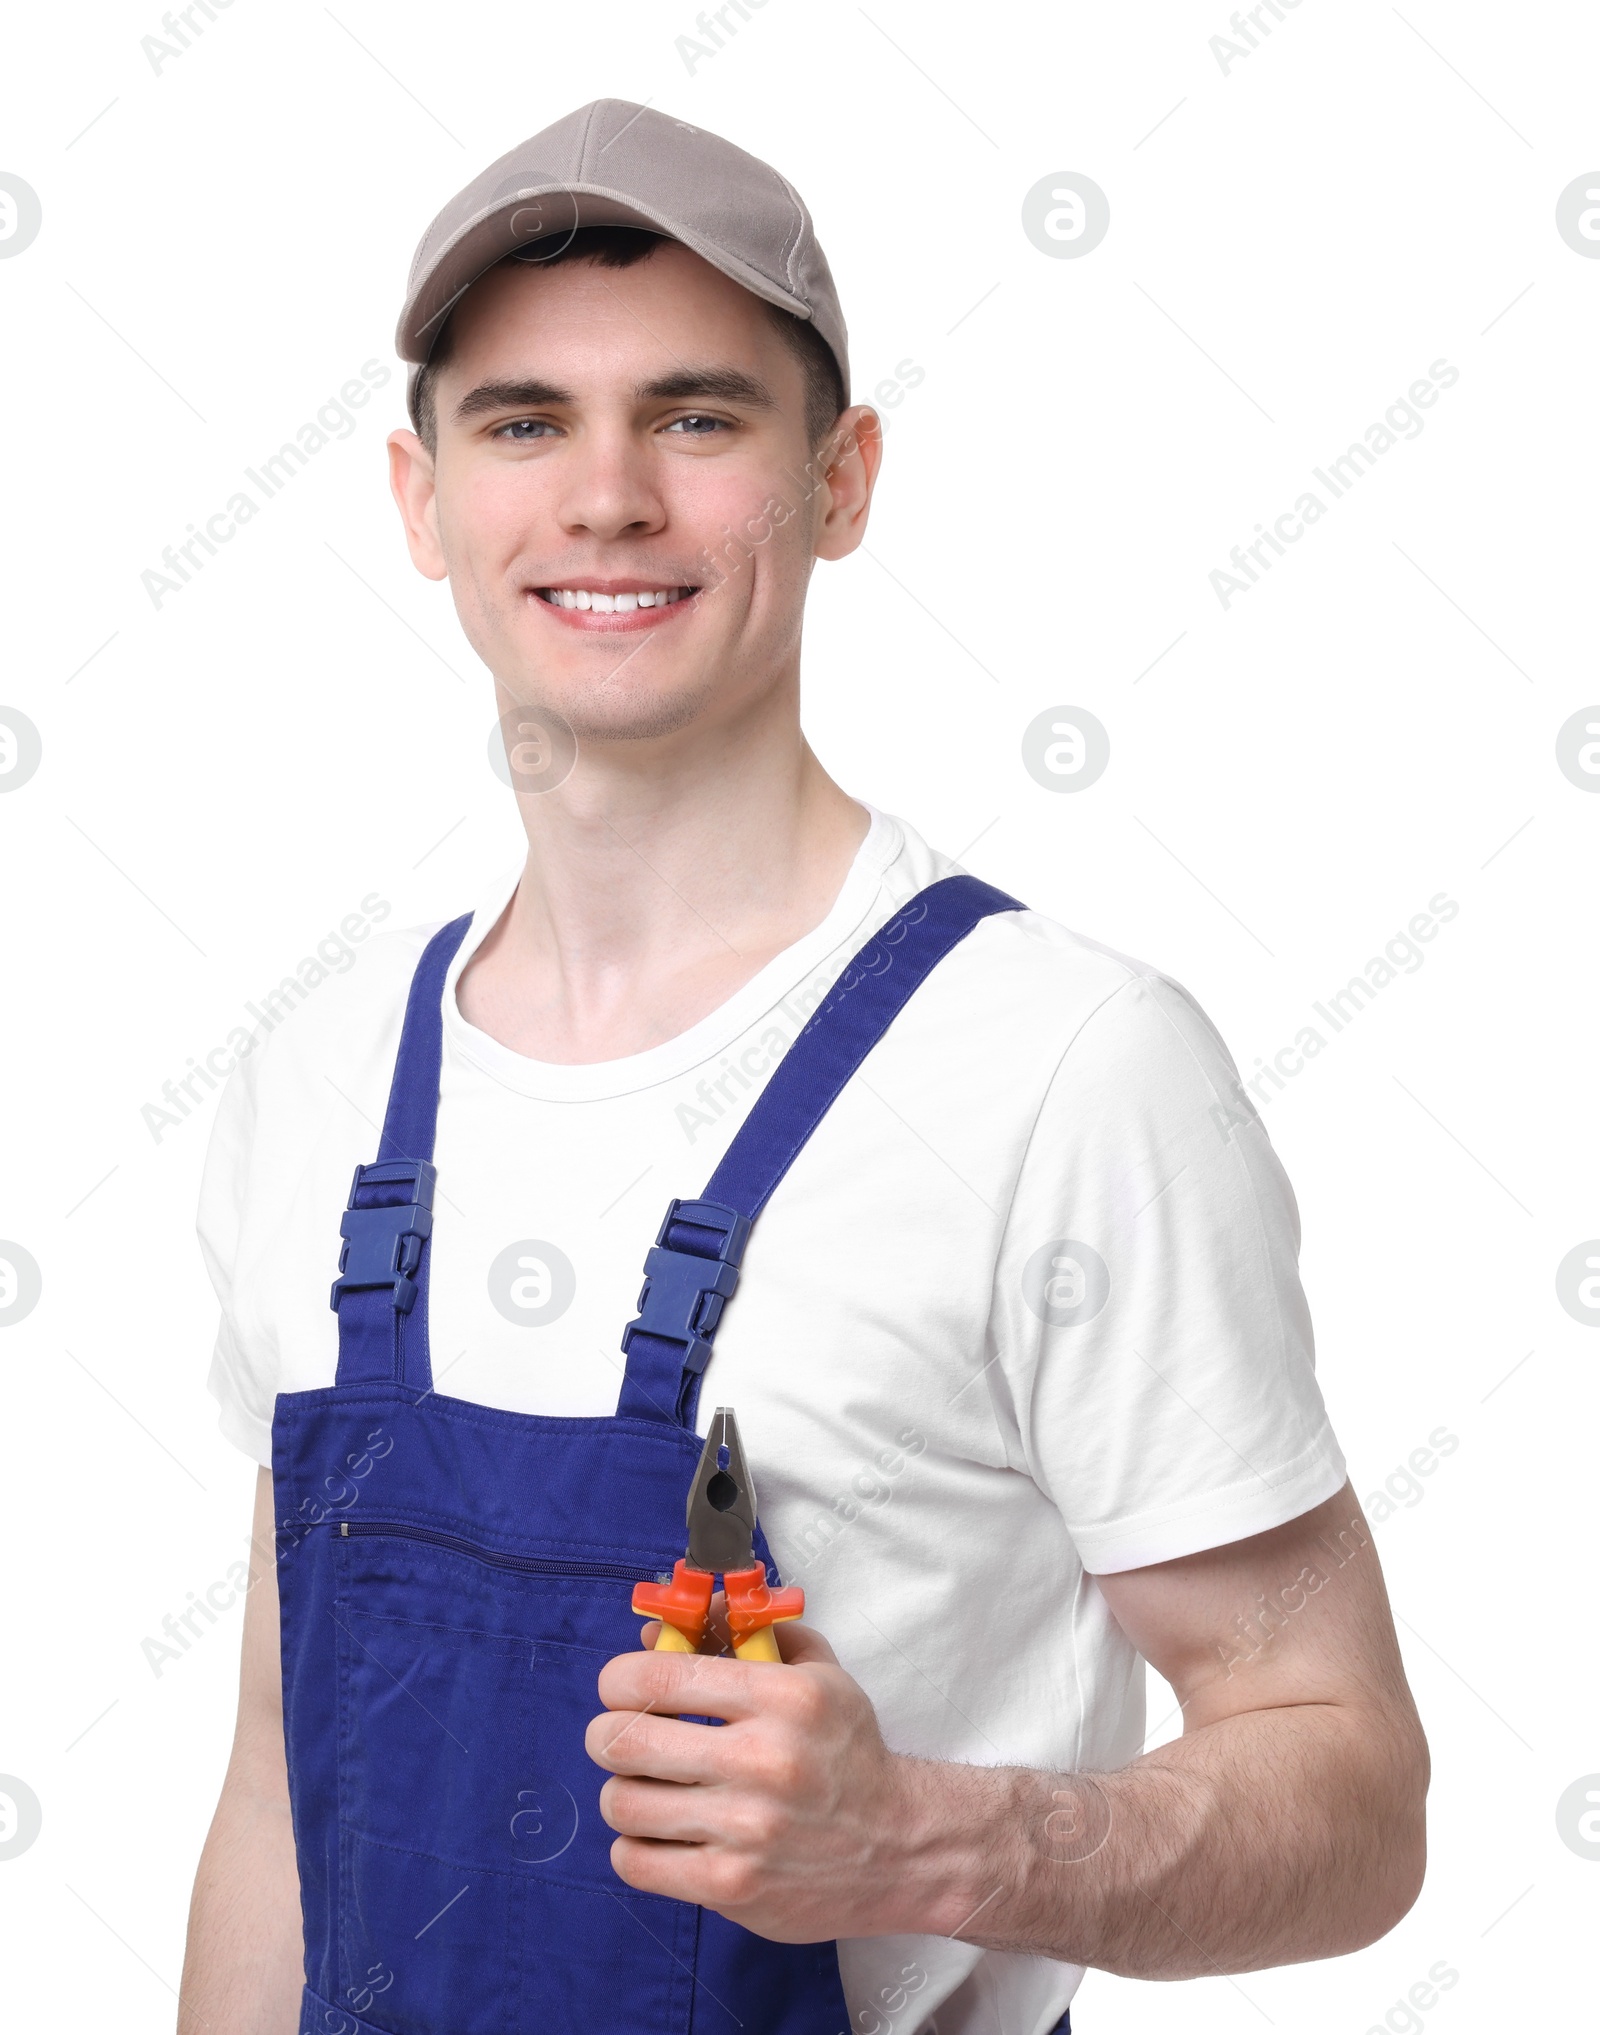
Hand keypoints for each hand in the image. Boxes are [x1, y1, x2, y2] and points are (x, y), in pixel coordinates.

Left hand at [585, 1618, 940, 1942]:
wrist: (901, 1847)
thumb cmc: (849, 1753)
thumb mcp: (818, 1674)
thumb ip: (746, 1636)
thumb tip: (662, 1628)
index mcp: (780, 1697)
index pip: (657, 1676)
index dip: (618, 1679)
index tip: (619, 1688)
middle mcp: (761, 1760)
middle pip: (624, 1740)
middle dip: (607, 1735)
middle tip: (618, 1738)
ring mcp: (745, 1829)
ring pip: (622, 1803)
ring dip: (623, 1793)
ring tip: (646, 1790)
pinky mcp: (732, 1887)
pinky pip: (636, 1862)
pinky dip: (634, 1847)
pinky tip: (661, 1836)